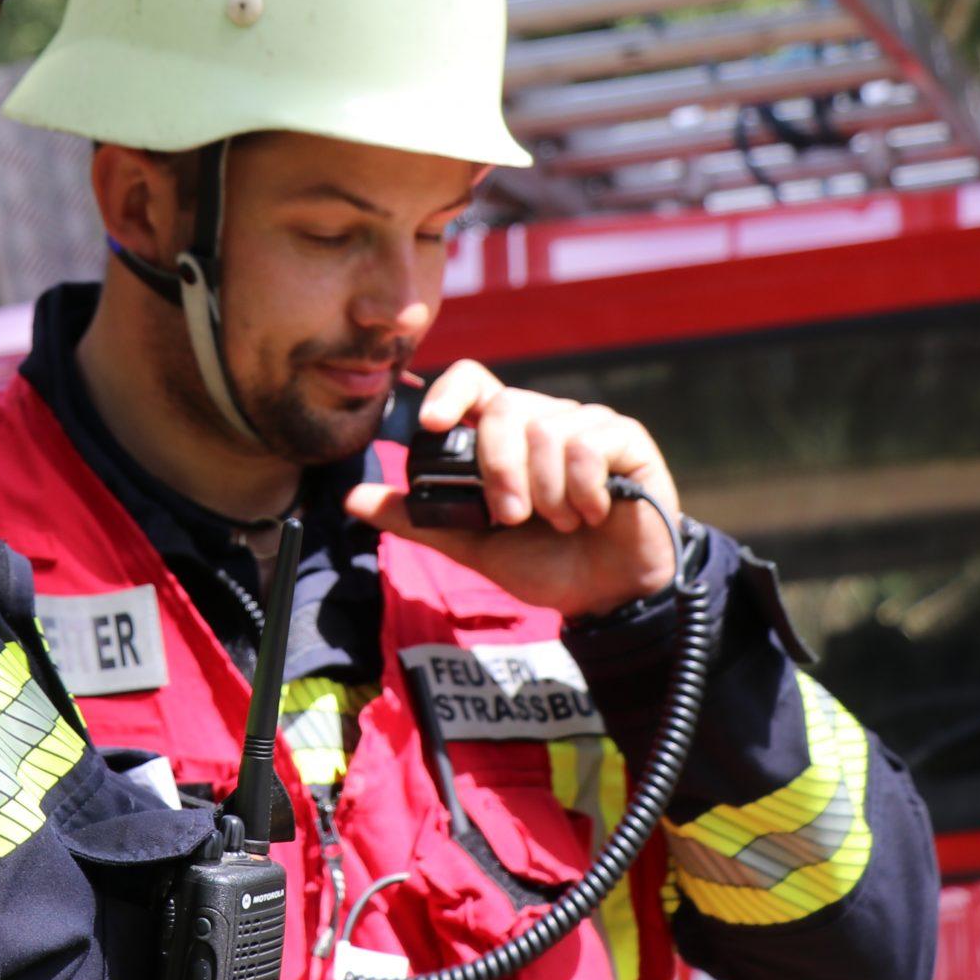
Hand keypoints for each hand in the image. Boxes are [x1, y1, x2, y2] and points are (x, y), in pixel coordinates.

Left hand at [344, 360, 680, 619]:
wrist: (608, 597)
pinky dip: (583, 487)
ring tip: (561, 522)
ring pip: (546, 428)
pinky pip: (589, 442)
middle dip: (499, 470)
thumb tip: (352, 498)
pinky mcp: (626, 439)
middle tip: (512, 517)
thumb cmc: (544, 564)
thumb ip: (419, 519)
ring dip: (546, 491)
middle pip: (505, 407)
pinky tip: (593, 513)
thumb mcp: (471, 545)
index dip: (451, 392)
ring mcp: (586, 425)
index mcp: (504, 436)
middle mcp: (542, 420)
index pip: (474, 381)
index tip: (431, 422)